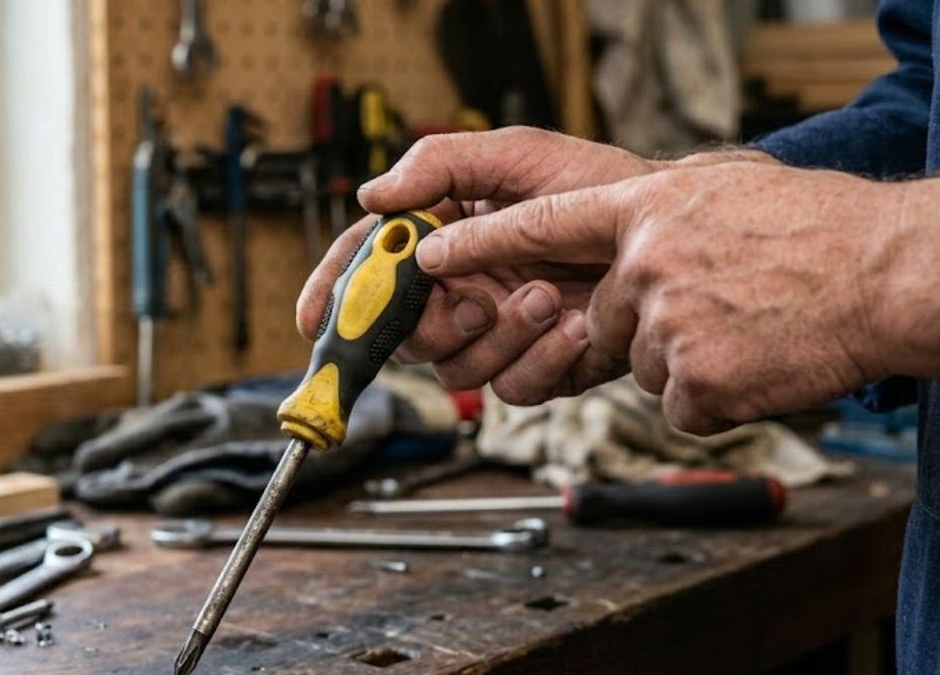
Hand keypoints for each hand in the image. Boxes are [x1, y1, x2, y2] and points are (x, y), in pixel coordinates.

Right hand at [297, 127, 665, 395]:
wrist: (671, 233)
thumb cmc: (598, 186)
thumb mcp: (517, 155)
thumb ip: (439, 163)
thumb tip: (372, 196)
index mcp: (443, 239)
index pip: (370, 270)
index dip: (335, 296)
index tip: (315, 319)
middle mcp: (461, 290)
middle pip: (403, 334)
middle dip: (432, 323)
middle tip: (475, 296)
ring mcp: (497, 335)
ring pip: (454, 370)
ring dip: (498, 337)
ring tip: (545, 294)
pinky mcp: (537, 368)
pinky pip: (512, 389)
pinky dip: (541, 360)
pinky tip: (576, 325)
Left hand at [414, 161, 904, 433]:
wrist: (889, 275)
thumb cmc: (816, 233)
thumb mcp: (725, 193)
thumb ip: (656, 219)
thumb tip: (619, 246)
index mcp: (647, 211)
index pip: (538, 224)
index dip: (478, 240)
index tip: (427, 253)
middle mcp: (643, 264)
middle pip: (603, 324)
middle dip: (648, 329)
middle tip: (718, 307)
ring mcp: (664, 324)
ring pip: (641, 367)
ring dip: (689, 362)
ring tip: (749, 328)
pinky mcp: (690, 382)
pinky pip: (678, 405)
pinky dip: (715, 396)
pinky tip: (758, 361)